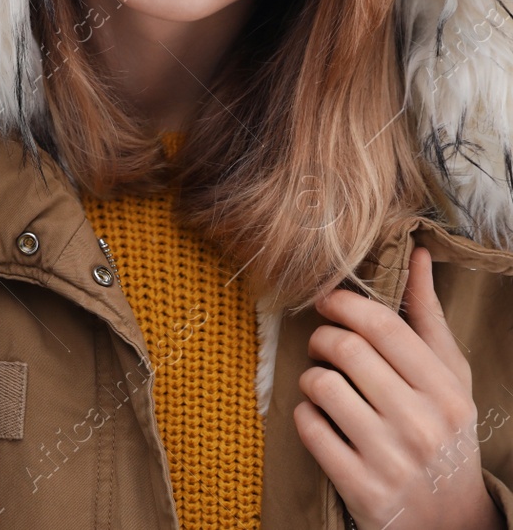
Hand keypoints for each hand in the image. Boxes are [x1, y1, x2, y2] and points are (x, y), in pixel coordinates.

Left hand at [294, 247, 500, 529]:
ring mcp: (390, 458)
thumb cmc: (444, 434)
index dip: (345, 304)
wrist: (450, 522)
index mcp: (446, 392)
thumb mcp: (450, 378)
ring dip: (311, 377)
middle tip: (323, 343)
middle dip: (322, 337)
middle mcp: (421, 424)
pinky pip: (307, 426)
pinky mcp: (360, 487)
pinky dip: (305, 415)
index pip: (385, 326)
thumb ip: (428, 317)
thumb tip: (413, 253)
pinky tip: (322, 419)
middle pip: (346, 349)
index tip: (328, 301)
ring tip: (326, 384)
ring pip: (320, 384)